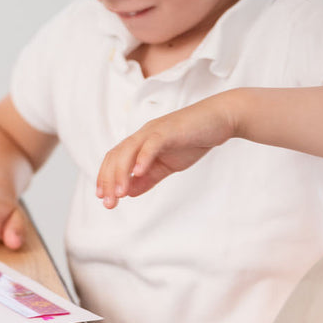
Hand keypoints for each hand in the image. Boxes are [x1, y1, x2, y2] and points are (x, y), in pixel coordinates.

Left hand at [97, 95, 236, 207]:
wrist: (218, 119)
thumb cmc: (192, 140)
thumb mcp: (167, 165)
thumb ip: (148, 178)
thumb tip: (129, 193)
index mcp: (139, 144)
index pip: (114, 160)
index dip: (105, 178)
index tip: (103, 198)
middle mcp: (141, 136)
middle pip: (116, 156)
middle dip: (109, 180)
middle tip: (109, 203)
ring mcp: (153, 131)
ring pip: (129, 151)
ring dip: (122, 172)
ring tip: (120, 193)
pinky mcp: (168, 131)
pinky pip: (152, 144)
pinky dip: (143, 157)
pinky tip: (139, 171)